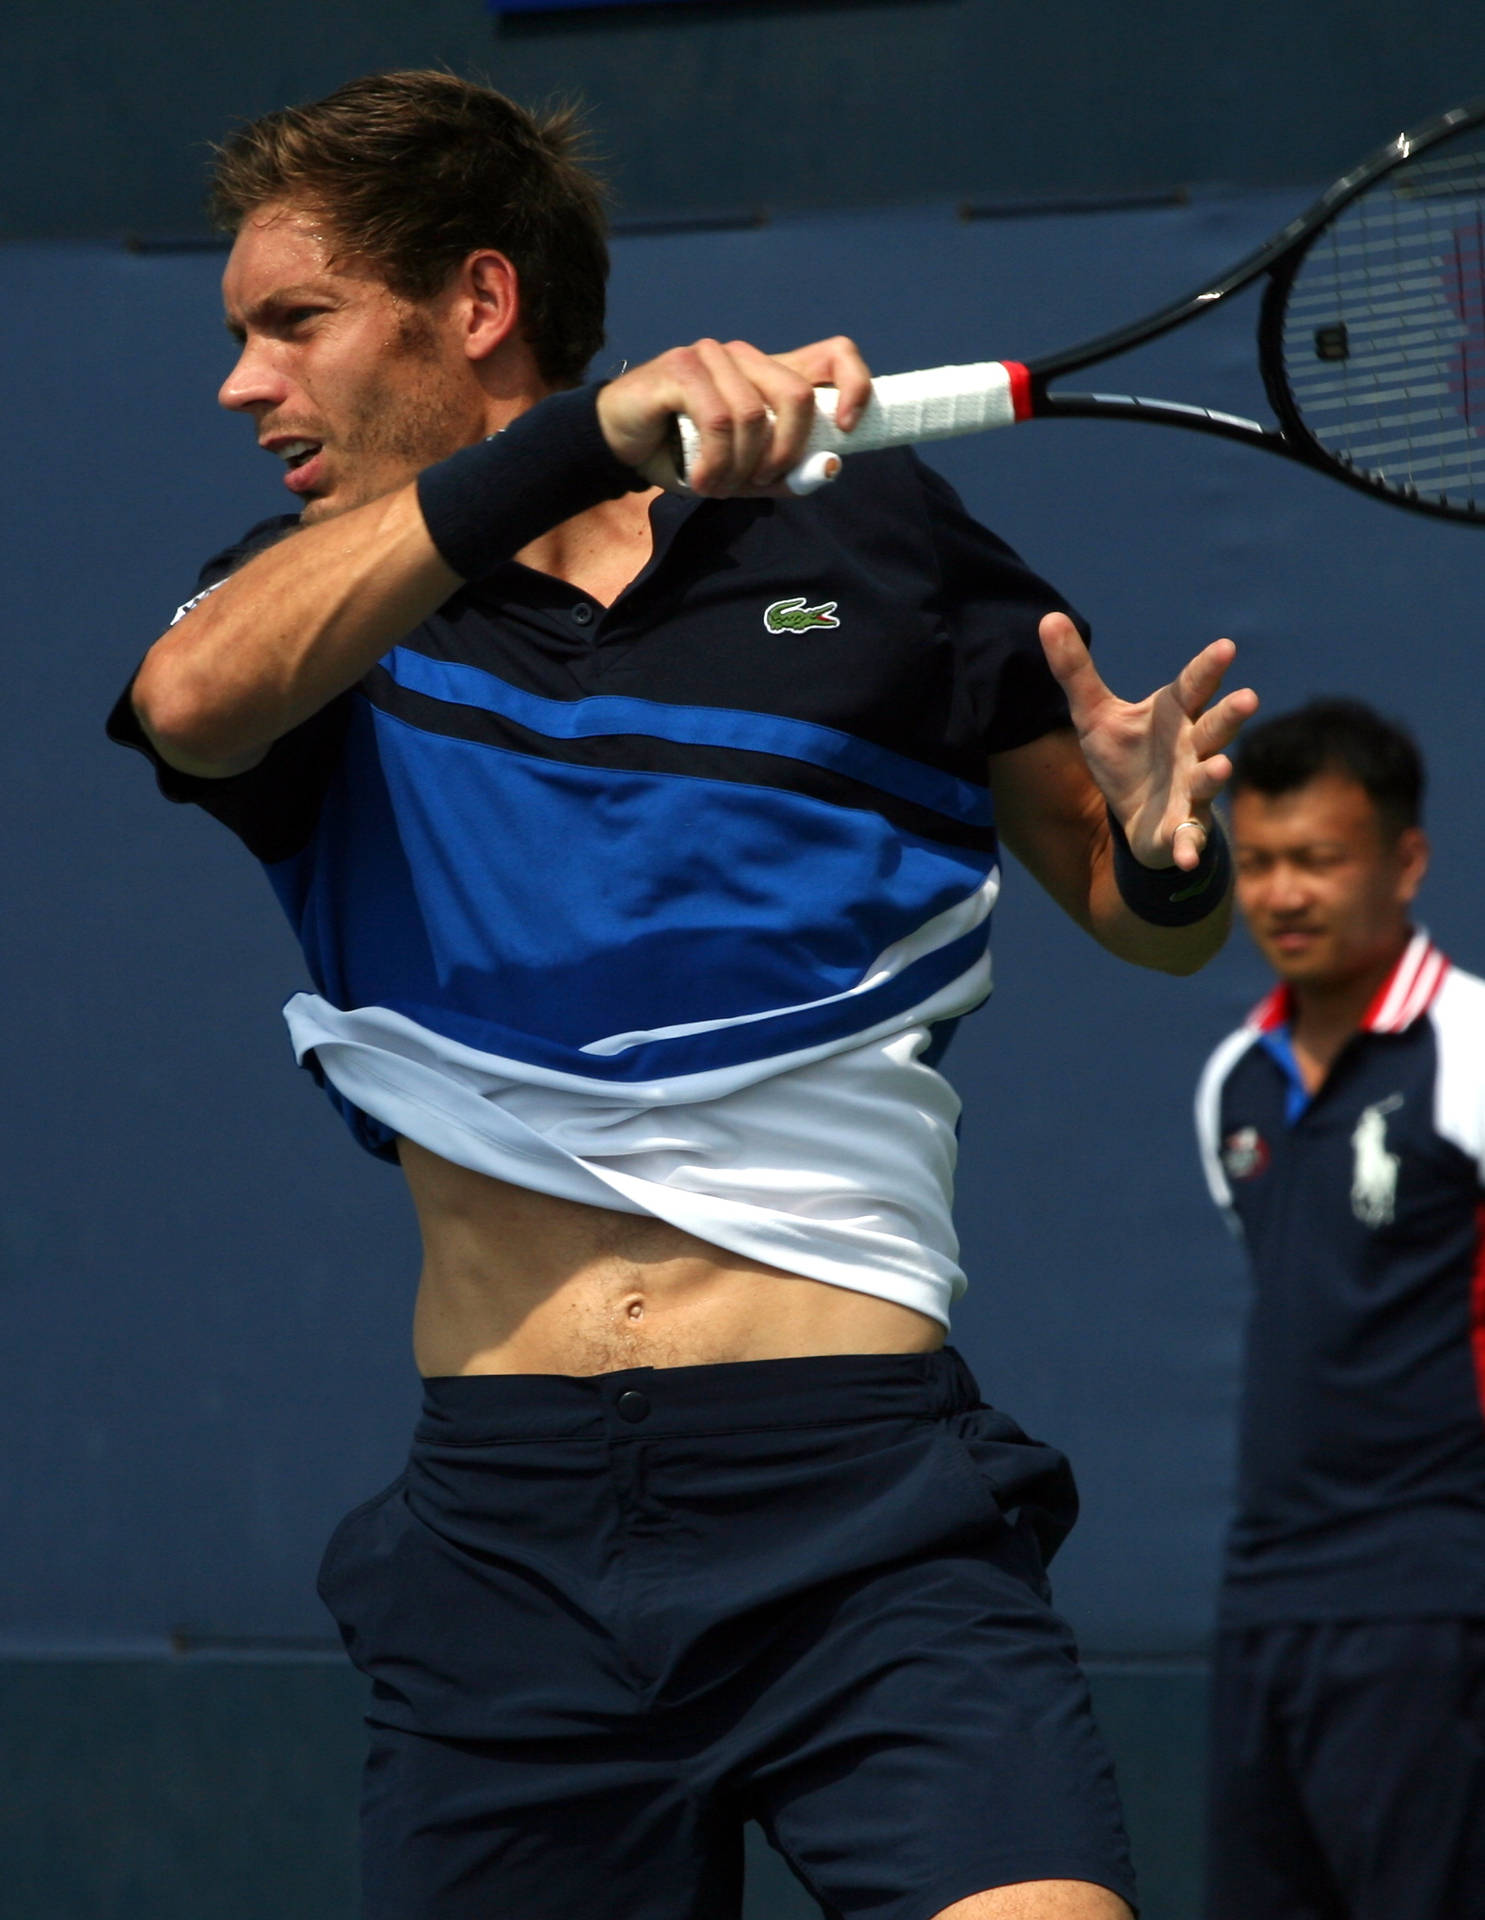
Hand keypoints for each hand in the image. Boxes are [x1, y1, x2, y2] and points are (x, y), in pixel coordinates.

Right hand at [594, 336, 871, 494]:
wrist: (619, 444)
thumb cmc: (683, 454)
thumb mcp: (743, 474)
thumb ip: (785, 474)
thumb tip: (828, 469)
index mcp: (770, 373)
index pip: (834, 354)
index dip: (854, 385)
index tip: (845, 429)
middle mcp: (746, 356)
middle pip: (797, 395)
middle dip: (785, 454)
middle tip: (760, 484)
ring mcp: (713, 356)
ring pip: (754, 415)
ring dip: (739, 468)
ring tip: (717, 486)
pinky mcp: (682, 367)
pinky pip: (718, 420)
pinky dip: (714, 463)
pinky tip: (700, 479)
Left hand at [1039, 612, 1257, 869]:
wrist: (1133, 816)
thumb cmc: (1124, 757)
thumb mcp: (1093, 715)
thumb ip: (1075, 670)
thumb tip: (1048, 617)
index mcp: (1174, 715)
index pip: (1193, 687)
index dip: (1208, 669)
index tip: (1225, 647)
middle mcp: (1192, 748)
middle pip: (1213, 728)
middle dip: (1229, 715)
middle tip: (1247, 698)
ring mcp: (1192, 789)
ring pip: (1209, 779)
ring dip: (1215, 774)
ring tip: (1220, 767)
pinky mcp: (1182, 828)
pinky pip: (1189, 838)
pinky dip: (1188, 847)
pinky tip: (1186, 857)